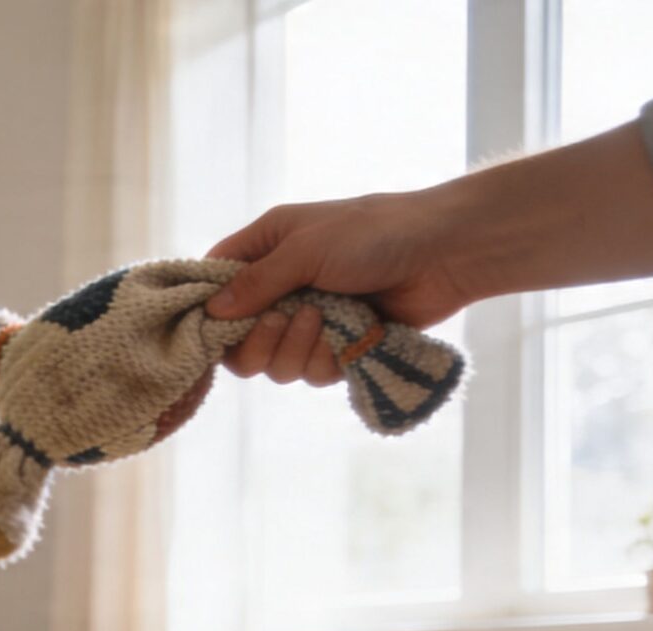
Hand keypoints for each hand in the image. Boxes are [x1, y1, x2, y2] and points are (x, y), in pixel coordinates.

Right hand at [205, 190, 477, 387]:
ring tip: (326, 319)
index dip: (207, 312)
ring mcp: (308, 322)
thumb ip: (256, 282)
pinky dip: (328, 359)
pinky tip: (350, 333)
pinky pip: (311, 373)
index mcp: (265, 250)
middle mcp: (280, 289)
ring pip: (274, 366)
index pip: (214, 287)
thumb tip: (212, 314)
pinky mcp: (338, 347)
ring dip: (297, 349)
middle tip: (283, 319)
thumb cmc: (375, 233)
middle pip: (237, 343)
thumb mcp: (307, 247)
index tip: (212, 327)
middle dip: (257, 341)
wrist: (445, 253)